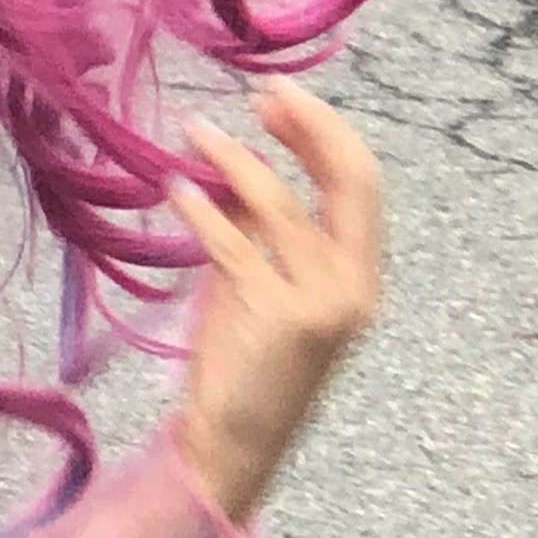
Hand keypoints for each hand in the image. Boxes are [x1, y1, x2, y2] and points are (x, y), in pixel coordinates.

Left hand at [160, 80, 384, 524]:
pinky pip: (235, 245)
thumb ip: (266, 233)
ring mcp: (321, 302)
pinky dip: (203, 210)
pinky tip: (175, 189)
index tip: (280, 98)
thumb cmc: (247, 365)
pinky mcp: (277, 317)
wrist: (235, 444)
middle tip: (262, 92)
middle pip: (350, 180)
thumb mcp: (265, 287)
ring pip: (282, 205)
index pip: (362, 184)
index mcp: (363, 276)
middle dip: (308, 126)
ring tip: (193, 130)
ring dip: (234, 159)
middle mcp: (354, 285)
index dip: (324, 132)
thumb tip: (238, 165)